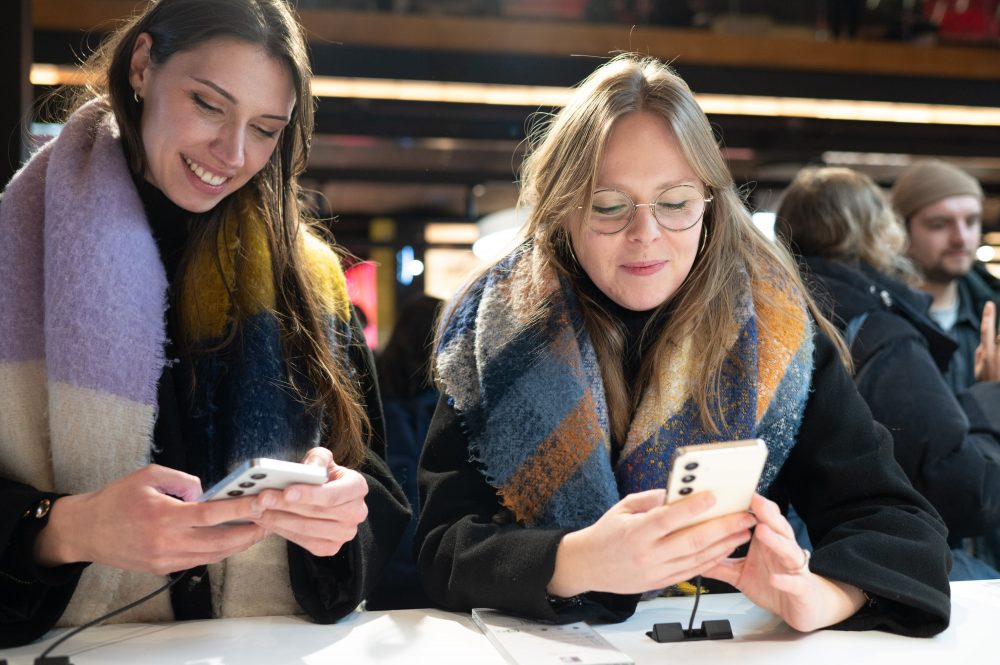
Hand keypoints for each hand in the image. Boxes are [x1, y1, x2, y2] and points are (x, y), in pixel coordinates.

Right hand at [35, 465, 265, 574]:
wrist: (85, 530)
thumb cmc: (116, 499)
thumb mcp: (149, 476)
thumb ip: (183, 480)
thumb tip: (208, 492)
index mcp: (163, 516)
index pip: (212, 514)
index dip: (241, 510)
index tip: (262, 503)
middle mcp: (166, 542)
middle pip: (220, 543)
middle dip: (249, 533)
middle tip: (269, 520)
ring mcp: (164, 559)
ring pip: (212, 556)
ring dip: (237, 545)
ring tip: (256, 530)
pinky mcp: (162, 569)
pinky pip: (198, 561)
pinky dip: (217, 551)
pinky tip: (230, 539)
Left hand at [248, 447, 368, 556]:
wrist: (326, 495)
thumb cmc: (323, 475)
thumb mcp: (322, 459)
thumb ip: (317, 459)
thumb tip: (311, 468)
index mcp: (357, 487)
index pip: (333, 494)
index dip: (310, 494)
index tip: (286, 491)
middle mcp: (357, 512)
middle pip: (317, 512)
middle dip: (285, 505)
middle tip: (260, 499)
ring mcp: (345, 533)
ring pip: (307, 529)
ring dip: (278, 519)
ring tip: (257, 509)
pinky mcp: (331, 547)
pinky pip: (303, 542)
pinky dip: (282, 531)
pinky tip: (266, 520)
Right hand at [547, 489, 756, 596]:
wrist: (587, 566)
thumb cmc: (605, 534)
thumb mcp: (622, 508)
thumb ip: (650, 500)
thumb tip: (676, 492)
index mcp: (636, 532)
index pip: (668, 518)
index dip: (693, 508)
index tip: (714, 496)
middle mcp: (648, 553)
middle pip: (692, 541)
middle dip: (723, 527)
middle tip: (744, 516)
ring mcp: (656, 571)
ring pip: (698, 558)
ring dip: (725, 545)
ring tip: (744, 531)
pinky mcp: (661, 582)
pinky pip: (693, 571)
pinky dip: (712, 559)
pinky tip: (726, 548)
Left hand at [702, 494, 864, 631]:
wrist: (804, 606)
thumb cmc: (773, 583)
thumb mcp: (741, 573)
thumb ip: (719, 562)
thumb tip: (691, 553)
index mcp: (767, 542)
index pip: (761, 518)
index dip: (751, 506)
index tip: (734, 493)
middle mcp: (782, 549)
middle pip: (777, 526)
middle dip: (767, 513)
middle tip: (755, 501)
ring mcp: (793, 567)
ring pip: (788, 549)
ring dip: (776, 541)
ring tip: (762, 532)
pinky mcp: (801, 588)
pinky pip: (794, 582)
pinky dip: (784, 580)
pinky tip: (774, 578)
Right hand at [975, 301, 999, 382]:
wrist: (995, 400)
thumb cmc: (987, 386)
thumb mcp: (978, 370)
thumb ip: (981, 354)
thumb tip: (984, 342)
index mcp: (987, 355)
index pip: (986, 331)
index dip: (988, 316)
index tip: (990, 304)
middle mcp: (999, 354)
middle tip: (993, 307)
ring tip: (996, 341)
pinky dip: (999, 342)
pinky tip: (998, 349)